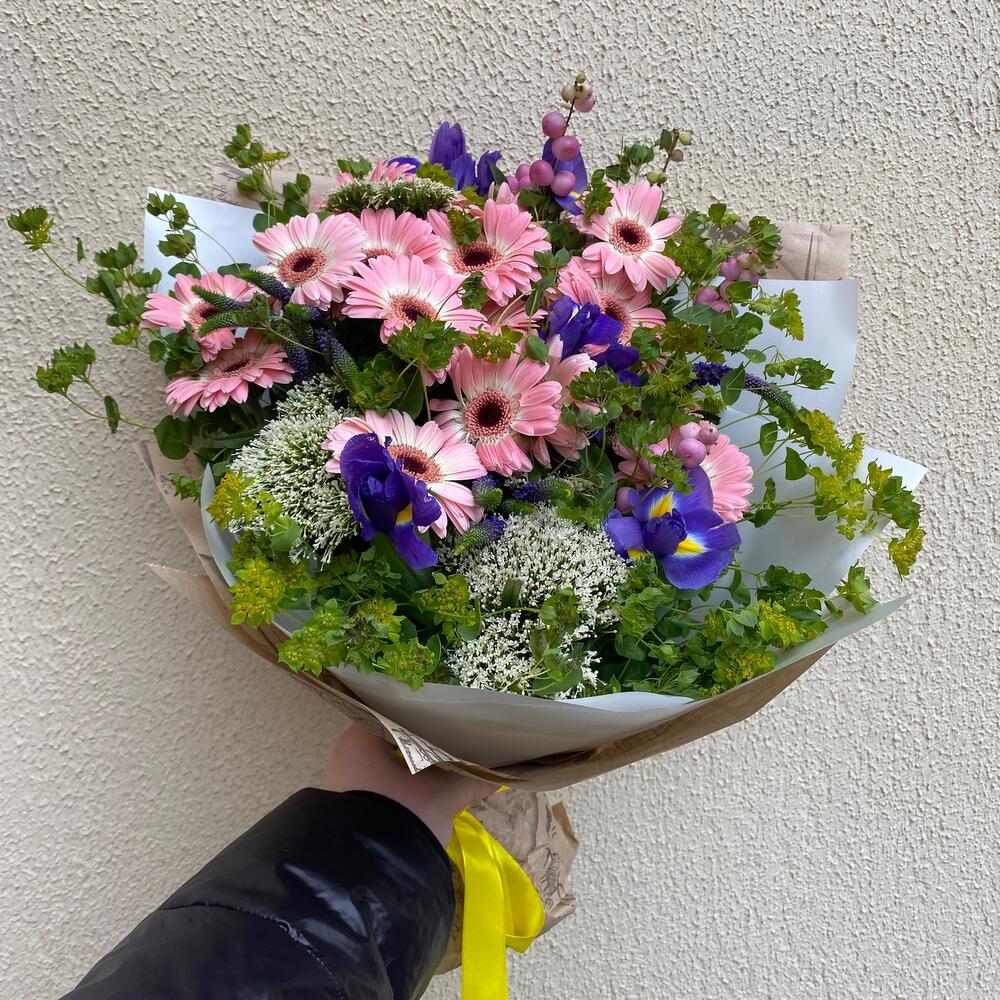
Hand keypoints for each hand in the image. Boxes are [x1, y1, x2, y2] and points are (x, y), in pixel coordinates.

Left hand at [323, 724, 497, 844]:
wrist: (367, 874)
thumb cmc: (401, 815)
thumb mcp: (441, 796)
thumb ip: (471, 780)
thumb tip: (501, 774)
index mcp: (360, 739)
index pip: (396, 714)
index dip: (425, 717)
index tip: (450, 719)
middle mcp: (345, 758)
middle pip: (390, 741)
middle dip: (421, 745)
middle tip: (453, 743)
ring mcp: (343, 788)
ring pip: (384, 768)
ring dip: (411, 770)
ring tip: (445, 768)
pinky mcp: (348, 815)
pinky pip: (378, 790)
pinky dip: (400, 790)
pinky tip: (425, 795)